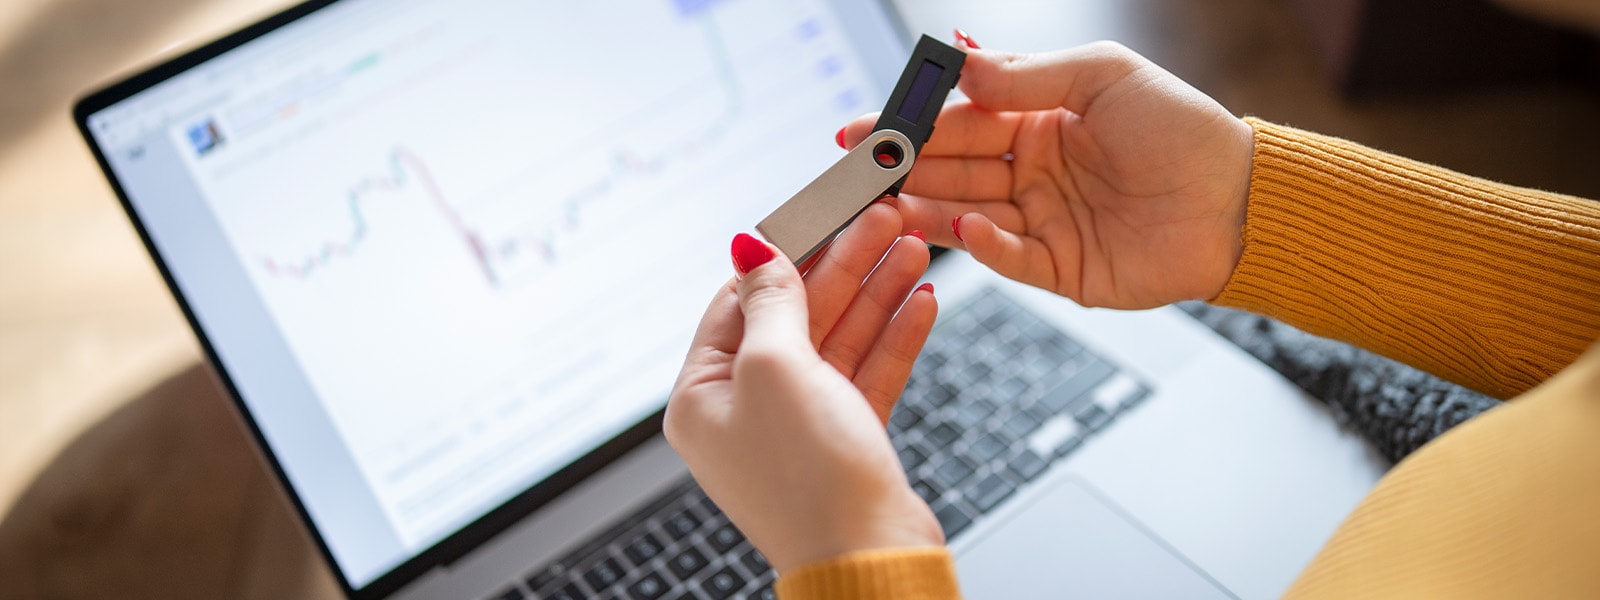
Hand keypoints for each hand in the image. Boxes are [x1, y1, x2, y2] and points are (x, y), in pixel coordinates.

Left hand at [665, 204, 942, 572]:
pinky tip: (920, 299)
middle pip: (797, 315)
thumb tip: (748, 247)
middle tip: (884, 216)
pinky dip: (894, 336)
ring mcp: (798, 427)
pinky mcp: (845, 442)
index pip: (739, 300)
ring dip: (876, 290)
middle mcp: (745, 410)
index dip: (787, 251)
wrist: (867, 560)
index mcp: (703, 395)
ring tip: (912, 246)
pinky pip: (867, 375)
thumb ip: (769, 301)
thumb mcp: (774, 368)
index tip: (823, 209)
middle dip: (845, 264)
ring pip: (839, 339)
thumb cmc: (807, 480)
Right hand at [843, 39, 1253, 307]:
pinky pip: (1010, 257)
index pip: (962, 120)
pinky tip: (964, 228)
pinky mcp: (1060, 269)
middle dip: (906, 168)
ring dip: (926, 209)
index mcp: (1039, 120)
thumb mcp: (1103, 75)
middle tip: (860, 169)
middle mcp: (1032, 171)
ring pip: (968, 213)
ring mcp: (1043, 221)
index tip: (870, 125)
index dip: (915, 123)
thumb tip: (960, 63)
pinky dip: (984, 244)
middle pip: (954, 169)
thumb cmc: (1181, 128)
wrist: (1239, 200)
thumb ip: (1028, 73)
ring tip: (888, 205)